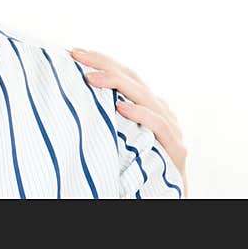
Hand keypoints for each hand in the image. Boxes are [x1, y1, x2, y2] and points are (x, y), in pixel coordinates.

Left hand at [70, 48, 187, 195]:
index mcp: (148, 105)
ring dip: (116, 84)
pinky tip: (121, 107)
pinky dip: (140, 115)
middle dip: (103, 64)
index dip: (102, 61)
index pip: (125, 75)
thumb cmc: (136, 164)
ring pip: (145, 97)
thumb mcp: (119, 133)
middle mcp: (161, 111)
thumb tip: (70, 96)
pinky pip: (159, 126)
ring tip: (91, 77)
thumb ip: (107, 114)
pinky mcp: (177, 149)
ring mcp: (172, 128)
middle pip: (133, 79)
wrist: (164, 196)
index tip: (75, 52)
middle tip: (77, 54)